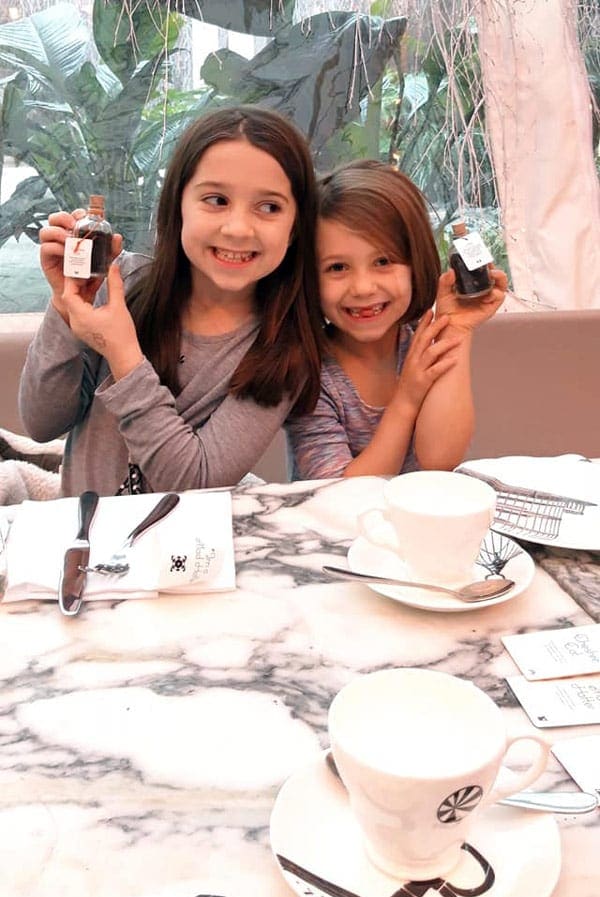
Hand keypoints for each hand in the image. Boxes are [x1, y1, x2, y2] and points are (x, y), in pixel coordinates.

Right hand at [39, 210, 122, 321]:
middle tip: (75, 226)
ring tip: (70, 239)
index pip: (72, 216)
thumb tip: (117, 237)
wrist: (81, 294)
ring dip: (58, 232)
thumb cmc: (90, 276)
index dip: (77, 213)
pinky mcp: (47, 259)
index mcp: (74, 234)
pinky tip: (66, 252)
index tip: (85, 217)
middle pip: (55, 218)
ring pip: (47, 231)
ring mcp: (53, 248)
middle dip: (64, 218)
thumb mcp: (104, 261)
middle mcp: (62, 238)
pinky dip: (56, 247)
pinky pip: (46, 248)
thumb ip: (112, 250)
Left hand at [62, 264, 143, 379]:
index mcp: (81, 316)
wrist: (124, 355)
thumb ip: (115, 284)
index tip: (82, 270)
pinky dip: (82, 302)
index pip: (68, 293)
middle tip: (86, 273)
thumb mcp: (119, 306)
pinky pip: (77, 312)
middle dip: (76, 284)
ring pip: (72, 305)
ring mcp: (77, 327)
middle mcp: (75, 322)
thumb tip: (113, 267)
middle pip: (69, 298)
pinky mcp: (82, 330)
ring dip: (80, 293)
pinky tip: (92, 296)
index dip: (73, 280)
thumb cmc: (122, 335)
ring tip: (90, 282)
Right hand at [392, 310, 461, 413]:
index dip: (424, 322)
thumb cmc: (409, 385)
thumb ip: (420, 354)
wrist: (403, 403)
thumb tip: (430, 344)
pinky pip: (435, 371)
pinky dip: (445, 364)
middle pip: (424, 339)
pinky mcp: (423, 381)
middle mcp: (413, 360)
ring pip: (430, 353)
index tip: (431, 311)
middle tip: (447, 318)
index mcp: (411, 355)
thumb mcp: (412, 366)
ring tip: (457, 339)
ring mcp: (417, 370)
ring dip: (444, 344)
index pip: (417, 335)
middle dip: (436, 327)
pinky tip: (454, 360)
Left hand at [434, 267, 506, 332]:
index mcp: (472, 283)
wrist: (449, 326)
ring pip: (502, 282)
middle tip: (486, 263)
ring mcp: (488, 297)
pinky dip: (495, 293)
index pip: (482, 269)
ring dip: (499, 275)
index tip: (478, 256)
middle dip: (493, 266)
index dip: (483, 262)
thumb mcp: (443, 292)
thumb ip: (445, 280)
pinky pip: (499, 296)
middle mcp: (482, 289)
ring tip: (491, 274)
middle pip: (495, 273)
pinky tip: (486, 295)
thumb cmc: (447, 310)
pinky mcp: (491, 306)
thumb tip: (451, 270)